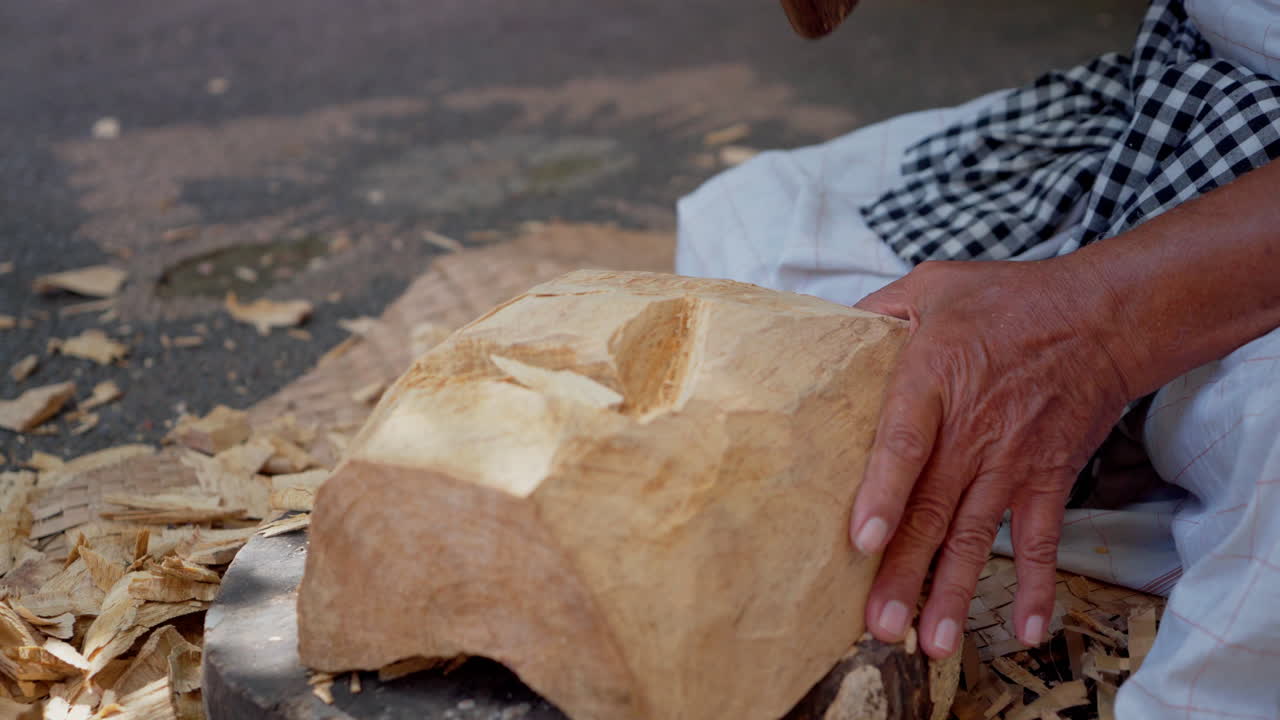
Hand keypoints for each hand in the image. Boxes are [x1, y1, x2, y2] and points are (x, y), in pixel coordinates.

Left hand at [850, 258, 1132, 658]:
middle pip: (932, 511)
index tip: (862, 539)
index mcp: (932, 381)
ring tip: (930, 643)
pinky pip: (1041, 540)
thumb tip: (824, 330)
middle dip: (904, 573)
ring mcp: (1012, 462)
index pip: (903, 443)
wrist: (1100, 316)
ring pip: (977, 538)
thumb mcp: (932, 286)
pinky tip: (1028, 631)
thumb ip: (876, 311)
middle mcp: (971, 432)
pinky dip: (1038, 586)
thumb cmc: (1008, 300)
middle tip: (880, 626)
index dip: (882, 492)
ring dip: (954, 592)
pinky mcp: (1046, 478)